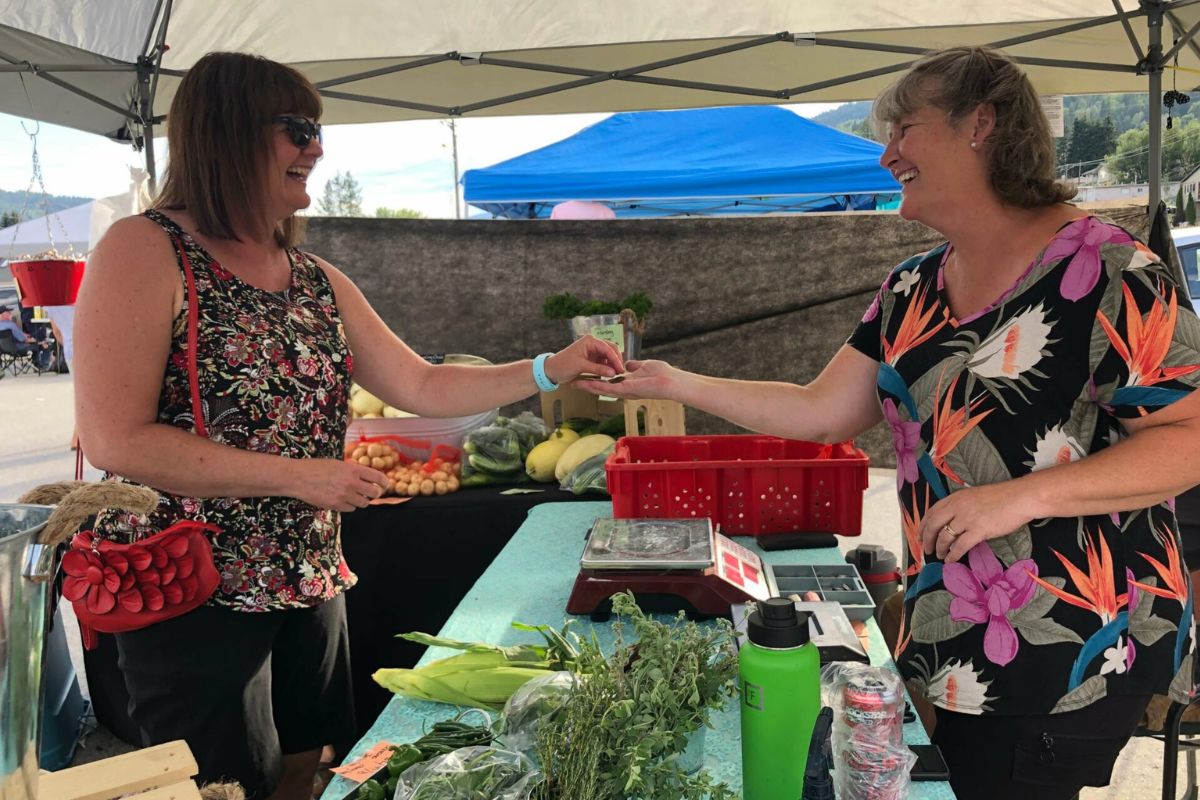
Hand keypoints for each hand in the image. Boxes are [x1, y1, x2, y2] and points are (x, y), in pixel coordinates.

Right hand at [292, 458, 388, 511]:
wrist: (298, 477)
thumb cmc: (317, 467)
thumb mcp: (338, 464)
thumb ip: (354, 471)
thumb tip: (369, 478)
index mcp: (353, 469)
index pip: (378, 477)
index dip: (384, 482)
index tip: (384, 484)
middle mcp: (351, 483)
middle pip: (374, 493)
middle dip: (374, 493)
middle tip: (371, 492)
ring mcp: (343, 495)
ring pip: (364, 503)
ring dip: (361, 500)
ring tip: (353, 494)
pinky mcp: (335, 505)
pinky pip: (351, 509)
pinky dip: (350, 505)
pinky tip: (342, 499)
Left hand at [544, 334, 624, 383]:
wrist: (551, 370)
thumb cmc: (563, 365)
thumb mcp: (581, 367)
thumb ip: (598, 369)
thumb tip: (612, 372)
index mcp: (589, 341)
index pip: (607, 348)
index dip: (615, 359)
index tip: (620, 369)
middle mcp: (592, 343)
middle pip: (610, 349)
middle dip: (616, 360)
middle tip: (621, 372)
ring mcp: (593, 350)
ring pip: (608, 356)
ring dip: (612, 364)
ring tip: (616, 374)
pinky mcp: (592, 357)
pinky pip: (604, 361)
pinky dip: (607, 367)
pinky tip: (610, 374)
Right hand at [574, 359, 680, 400]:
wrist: (671, 381)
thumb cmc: (662, 374)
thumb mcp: (643, 366)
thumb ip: (633, 366)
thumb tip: (627, 364)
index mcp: (627, 383)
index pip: (608, 381)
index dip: (596, 380)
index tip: (584, 376)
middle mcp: (623, 389)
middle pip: (601, 387)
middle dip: (587, 385)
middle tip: (572, 383)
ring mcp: (624, 390)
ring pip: (602, 389)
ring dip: (588, 387)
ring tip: (574, 384)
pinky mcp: (626, 389)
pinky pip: (609, 388)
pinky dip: (596, 385)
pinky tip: (586, 384)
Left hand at [919, 480, 1033, 562]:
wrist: (1020, 498)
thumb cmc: (1001, 497)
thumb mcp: (974, 496)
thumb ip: (961, 506)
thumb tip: (952, 521)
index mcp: (956, 498)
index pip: (932, 512)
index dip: (923, 525)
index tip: (919, 535)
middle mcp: (957, 507)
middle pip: (934, 525)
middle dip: (926, 539)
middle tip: (926, 550)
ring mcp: (967, 519)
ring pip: (945, 537)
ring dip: (939, 548)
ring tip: (939, 556)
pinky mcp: (979, 530)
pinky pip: (960, 546)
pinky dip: (953, 555)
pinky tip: (951, 560)